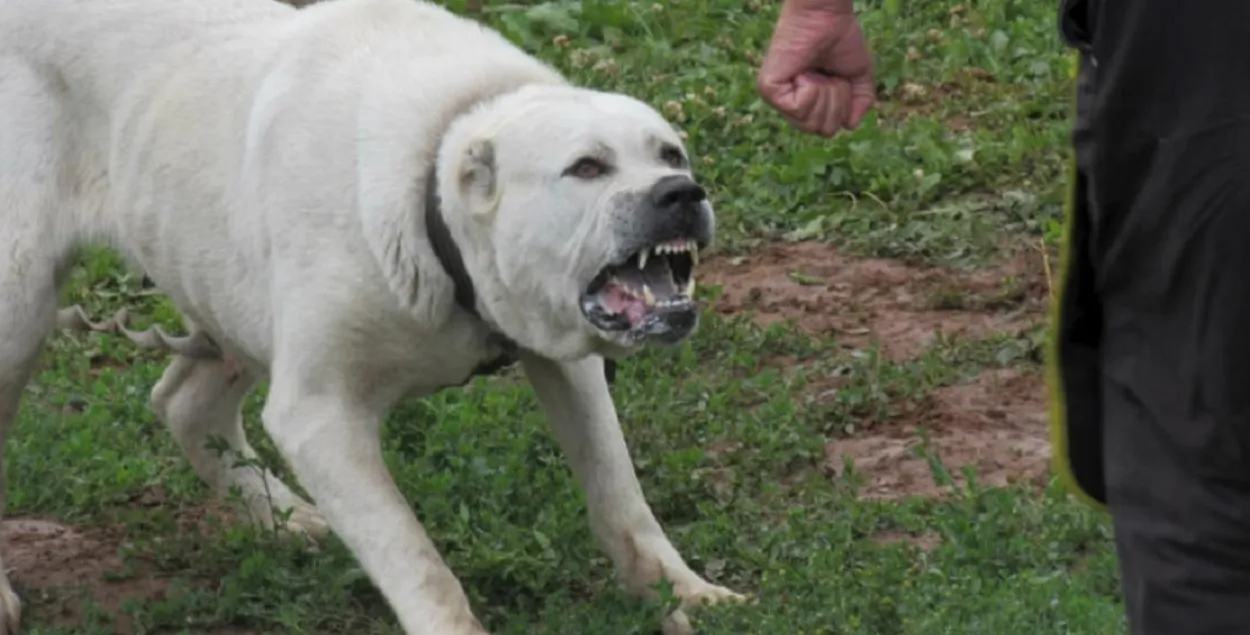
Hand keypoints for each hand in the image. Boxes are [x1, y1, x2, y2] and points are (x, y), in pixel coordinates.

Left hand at [757, 0, 875, 136]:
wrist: (827, 16)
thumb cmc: (840, 38)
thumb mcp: (858, 75)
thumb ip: (860, 102)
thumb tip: (849, 126)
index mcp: (808, 103)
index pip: (828, 130)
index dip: (842, 107)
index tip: (838, 78)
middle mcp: (790, 104)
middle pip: (822, 130)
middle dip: (836, 102)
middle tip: (828, 75)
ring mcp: (777, 99)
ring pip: (810, 123)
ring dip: (825, 94)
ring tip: (816, 72)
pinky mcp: (769, 89)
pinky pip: (798, 109)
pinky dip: (810, 89)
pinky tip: (804, 72)